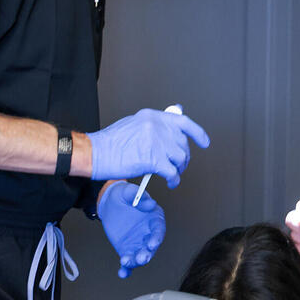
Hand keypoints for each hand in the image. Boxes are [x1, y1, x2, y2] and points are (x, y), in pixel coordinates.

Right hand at [88, 108, 209, 186]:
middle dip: (183, 157)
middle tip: (179, 165)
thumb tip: (171, 135)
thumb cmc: (111, 143)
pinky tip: (170, 182)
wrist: (95, 153)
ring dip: (179, 169)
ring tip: (173, 174)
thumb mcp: (134, 125)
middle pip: (182, 143)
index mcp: (152, 117)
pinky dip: (174, 179)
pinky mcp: (153, 159)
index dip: (196, 133)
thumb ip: (154, 128)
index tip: (204, 142)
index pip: (182, 122)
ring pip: (180, 158)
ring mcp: (156, 142)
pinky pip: (173, 172)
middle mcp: (156, 127)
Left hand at [98, 181, 166, 277]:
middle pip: (151, 246)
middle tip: (141, 258)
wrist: (109, 203)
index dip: (156, 237)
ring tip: (126, 262)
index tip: (152, 244)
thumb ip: (139, 196)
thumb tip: (150, 203)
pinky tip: (122, 272)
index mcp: (154, 218)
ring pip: (140, 255)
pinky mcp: (128, 249)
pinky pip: (129, 262)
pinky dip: (126, 269)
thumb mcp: (127, 191)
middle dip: (147, 253)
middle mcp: (148, 232)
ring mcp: (138, 243)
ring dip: (136, 261)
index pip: (158, 229)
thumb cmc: (122, 195)